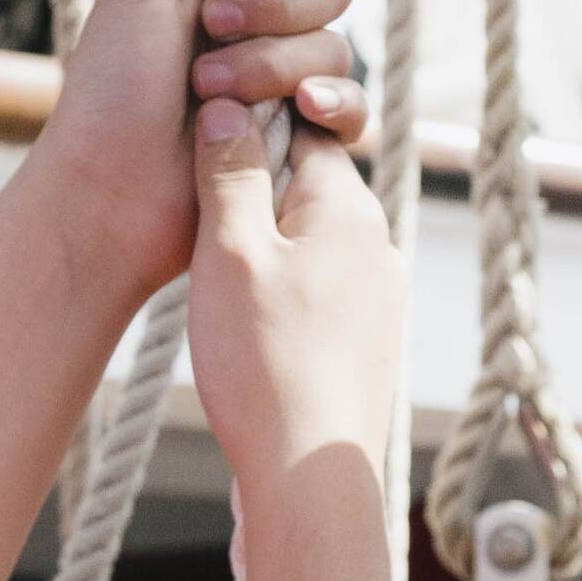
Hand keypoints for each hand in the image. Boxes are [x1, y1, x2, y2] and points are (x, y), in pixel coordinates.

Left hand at [39, 0, 369, 304]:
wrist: (110, 193)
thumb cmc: (107, 91)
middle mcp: (263, 17)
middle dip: (277, 4)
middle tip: (212, 32)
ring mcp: (285, 76)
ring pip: (337, 44)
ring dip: (273, 66)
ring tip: (213, 99)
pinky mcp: (303, 136)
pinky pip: (352, 106)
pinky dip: (331, 107)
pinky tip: (296, 118)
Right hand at [185, 72, 404, 491]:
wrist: (309, 475)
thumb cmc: (265, 363)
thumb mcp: (229, 252)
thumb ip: (229, 171)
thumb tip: (229, 105)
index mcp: (350, 208)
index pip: (302, 131)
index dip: (249, 128)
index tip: (204, 147)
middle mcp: (379, 245)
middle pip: (306, 189)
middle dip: (253, 199)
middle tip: (201, 234)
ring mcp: (380, 298)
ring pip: (311, 245)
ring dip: (264, 254)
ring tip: (222, 295)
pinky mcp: (370, 344)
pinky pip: (320, 294)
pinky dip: (283, 299)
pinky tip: (250, 334)